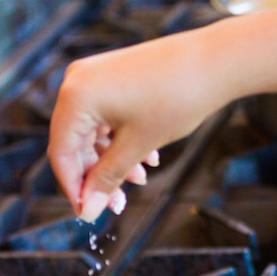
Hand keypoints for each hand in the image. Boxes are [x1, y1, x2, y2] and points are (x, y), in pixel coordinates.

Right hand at [48, 28, 220, 221]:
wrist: (215, 62)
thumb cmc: (176, 99)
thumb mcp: (137, 145)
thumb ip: (106, 178)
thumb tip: (86, 210)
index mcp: (76, 98)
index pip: (61, 153)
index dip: (73, 188)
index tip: (88, 214)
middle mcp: (77, 82)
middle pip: (75, 143)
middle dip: (97, 176)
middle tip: (120, 203)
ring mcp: (95, 77)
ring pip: (93, 132)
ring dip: (113, 161)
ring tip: (141, 178)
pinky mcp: (112, 76)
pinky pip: (106, 117)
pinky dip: (121, 141)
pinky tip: (147, 157)